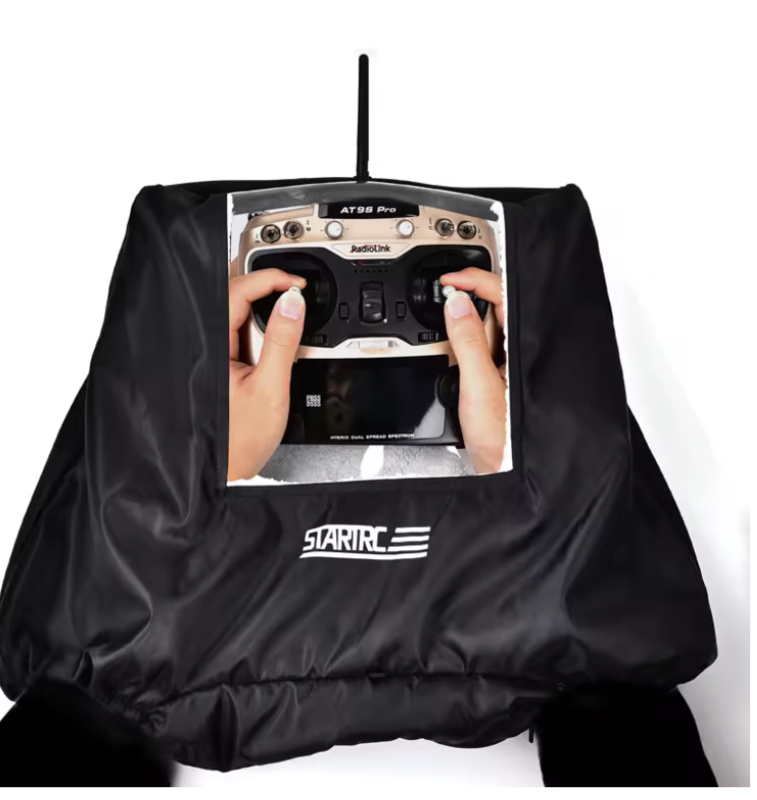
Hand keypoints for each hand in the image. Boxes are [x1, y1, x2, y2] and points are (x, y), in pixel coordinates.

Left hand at [228, 259, 306, 480]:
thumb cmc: (240, 439)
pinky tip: (276, 330)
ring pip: (236, 309)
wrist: (228, 468)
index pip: (237, 291)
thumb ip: (284, 342)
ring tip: (288, 305)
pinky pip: (240, 329)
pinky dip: (260, 322)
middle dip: (263, 281)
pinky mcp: (224, 362)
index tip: (295, 283)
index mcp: (214, 345)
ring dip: (262, 301)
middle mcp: (209, 344)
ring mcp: (215, 352)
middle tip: (292, 285)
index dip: (268, 279)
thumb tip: (294, 303)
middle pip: (232, 293)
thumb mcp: (271, 388)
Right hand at [440, 268, 507, 474]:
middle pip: (495, 307)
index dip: (475, 280)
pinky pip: (483, 350)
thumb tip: (456, 305)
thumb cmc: (505, 440)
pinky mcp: (500, 377)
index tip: (449, 281)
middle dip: (467, 300)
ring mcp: (511, 364)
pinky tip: (455, 358)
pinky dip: (465, 347)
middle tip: (442, 300)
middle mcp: (521, 351)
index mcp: (522, 346)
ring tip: (447, 337)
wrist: (506, 472)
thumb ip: (467, 341)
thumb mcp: (478, 385)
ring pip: (487, 329)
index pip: (503, 295)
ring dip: (464, 326)